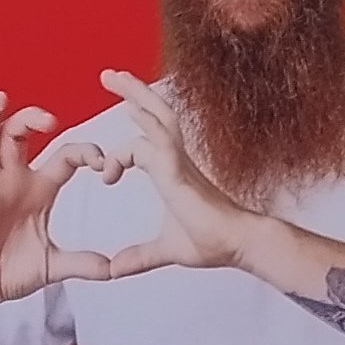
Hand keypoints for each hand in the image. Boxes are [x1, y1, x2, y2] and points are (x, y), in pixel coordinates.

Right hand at [0, 92, 115, 308]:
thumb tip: (113, 269)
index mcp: (39, 190)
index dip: (84, 152)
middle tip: (51, 119)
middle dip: (32, 118)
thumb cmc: (9, 272)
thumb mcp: (53, 267)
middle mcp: (12, 180)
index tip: (102, 162)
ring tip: (1, 100)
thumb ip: (83, 264)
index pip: (64, 156)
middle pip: (18, 134)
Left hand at [80, 70, 263, 276]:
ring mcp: (179, 162)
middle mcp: (176, 159)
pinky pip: (155, 145)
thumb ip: (139, 256)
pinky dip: (138, 135)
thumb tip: (114, 270)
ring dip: (135, 94)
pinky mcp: (179, 172)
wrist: (238, 244)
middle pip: (154, 113)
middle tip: (107, 74)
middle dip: (132, 91)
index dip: (122, 146)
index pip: (145, 139)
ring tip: (112, 75)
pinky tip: (123, 129)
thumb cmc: (212, 242)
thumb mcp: (164, 249)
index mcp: (172, 170)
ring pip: (157, 116)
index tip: (105, 172)